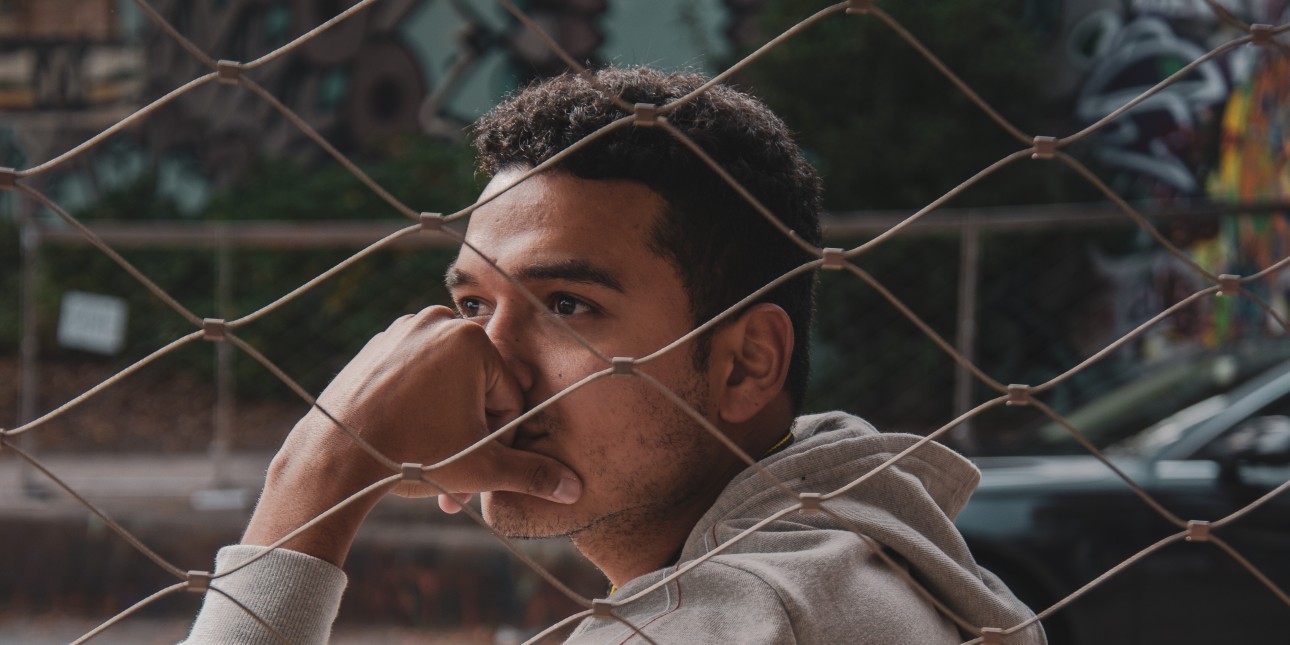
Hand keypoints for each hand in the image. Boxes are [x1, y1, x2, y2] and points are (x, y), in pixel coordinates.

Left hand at [241, 306, 581, 564]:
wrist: (334, 456)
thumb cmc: (412, 455)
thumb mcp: (481, 467)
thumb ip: (531, 473)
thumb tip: (574, 489)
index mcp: (472, 339)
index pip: (510, 396)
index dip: (499, 439)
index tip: (476, 463)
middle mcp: (438, 321)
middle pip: (478, 388)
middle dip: (472, 435)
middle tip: (455, 474)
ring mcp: (403, 329)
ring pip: (447, 382)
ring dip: (449, 423)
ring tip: (432, 461)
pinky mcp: (377, 344)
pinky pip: (416, 374)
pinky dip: (420, 405)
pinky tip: (409, 438)